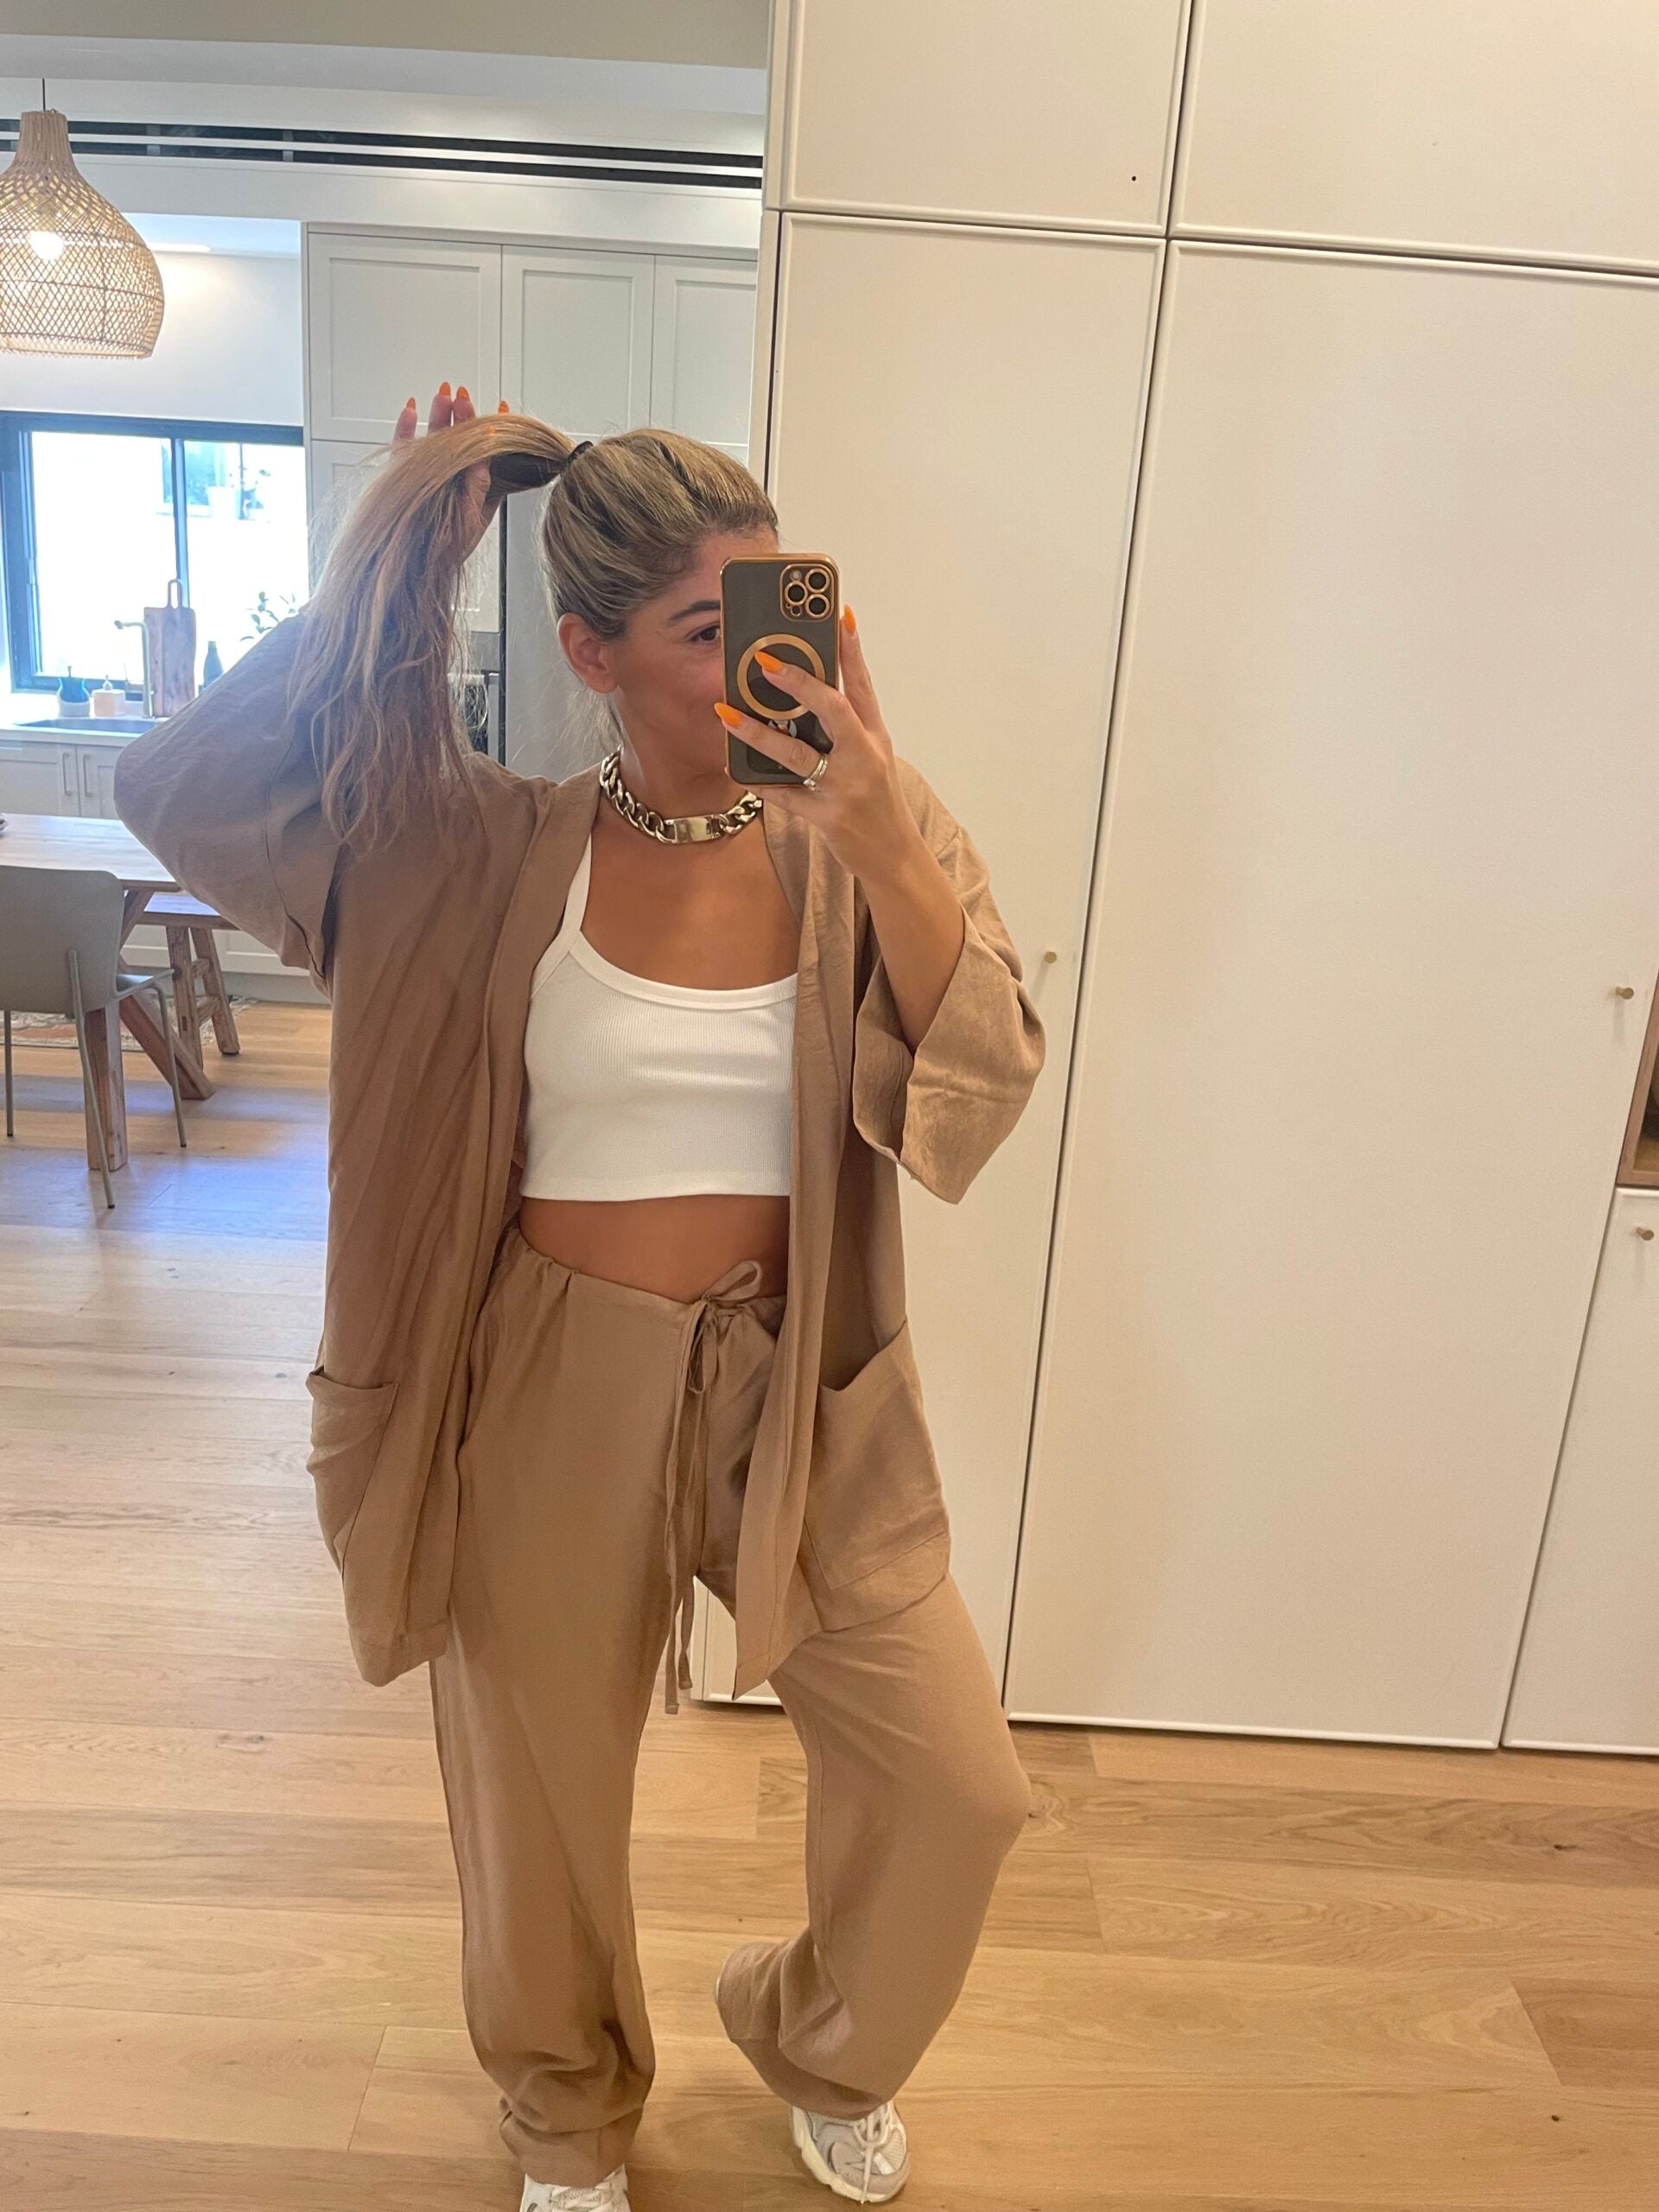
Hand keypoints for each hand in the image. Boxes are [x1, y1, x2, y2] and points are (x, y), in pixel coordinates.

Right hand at [391, 382, 512, 558]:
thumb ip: (477, 488)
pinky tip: (411, 411)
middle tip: (462, 394)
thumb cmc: (446, 554)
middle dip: (462, 416)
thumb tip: (486, 454)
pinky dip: (406, 430)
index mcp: (477, 493)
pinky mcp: (403, 480)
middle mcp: (453, 482)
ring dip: (437, 416)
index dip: (496, 432)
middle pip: (460, 442)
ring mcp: (428, 479)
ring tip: (441, 394)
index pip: (489, 455)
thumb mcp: (470, 521)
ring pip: (433, 440)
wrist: (413, 572)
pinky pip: (403, 450)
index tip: (502, 408)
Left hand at [713, 611, 924, 882]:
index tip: (839, 614)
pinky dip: (761, 783)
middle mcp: (864, 757)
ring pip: (798, 755)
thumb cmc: (877, 801)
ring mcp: (846, 788)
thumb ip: (846, 729)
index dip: (852, 649)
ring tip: (727, 714)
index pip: (863, 685)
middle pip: (834, 710)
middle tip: (766, 660)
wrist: (894, 855)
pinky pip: (786, 797)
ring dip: (759, 733)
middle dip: (800, 683)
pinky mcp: (828, 817)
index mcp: (875, 737)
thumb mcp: (873, 758)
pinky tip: (738, 770)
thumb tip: (805, 695)